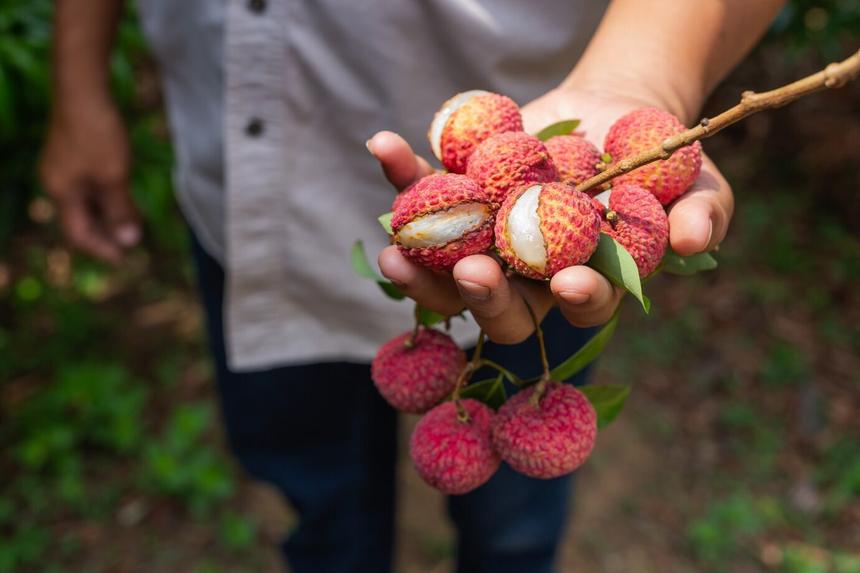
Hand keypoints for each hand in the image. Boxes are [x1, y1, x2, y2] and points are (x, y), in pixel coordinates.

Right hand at [39, 100, 139, 263]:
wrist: (83, 89)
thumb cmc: (97, 134)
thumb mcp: (114, 176)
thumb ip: (120, 210)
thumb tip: (128, 240)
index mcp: (60, 192)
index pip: (78, 234)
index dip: (101, 248)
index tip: (123, 259)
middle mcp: (56, 182)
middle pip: (80, 219)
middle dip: (105, 234)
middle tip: (131, 245)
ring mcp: (63, 168)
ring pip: (86, 202)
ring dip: (109, 216)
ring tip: (133, 226)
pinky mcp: (72, 154)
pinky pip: (89, 186)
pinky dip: (107, 197)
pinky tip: (125, 199)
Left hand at [370, 86, 732, 342]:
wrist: (613, 113)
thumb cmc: (660, 163)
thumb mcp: (696, 184)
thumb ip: (701, 214)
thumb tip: (692, 241)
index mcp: (585, 284)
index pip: (580, 306)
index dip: (576, 300)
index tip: (570, 282)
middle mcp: (529, 274)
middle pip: (500, 304)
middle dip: (484, 296)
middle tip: (471, 274)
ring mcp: (488, 240)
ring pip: (445, 266)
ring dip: (419, 262)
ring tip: (395, 244)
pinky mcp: (459, 198)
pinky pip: (423, 192)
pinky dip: (402, 172)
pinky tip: (385, 145)